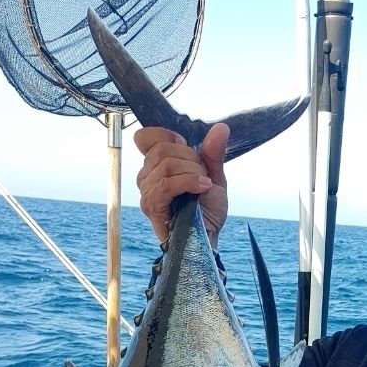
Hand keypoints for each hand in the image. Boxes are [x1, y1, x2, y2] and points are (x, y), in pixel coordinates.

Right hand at [134, 122, 229, 244]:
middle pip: (161, 149)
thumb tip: (221, 128)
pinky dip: (188, 182)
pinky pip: (166, 184)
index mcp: (157, 166)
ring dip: (192, 172)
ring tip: (204, 186)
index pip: (145, 137)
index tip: (187, 145)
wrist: (209, 237)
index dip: (166, 135)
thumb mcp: (214, 176)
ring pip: (165, 165)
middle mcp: (146, 177)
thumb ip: (213, 153)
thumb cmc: (208, 211)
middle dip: (190, 158)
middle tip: (203, 175)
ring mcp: (147, 192)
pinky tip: (202, 188)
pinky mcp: (151, 207)